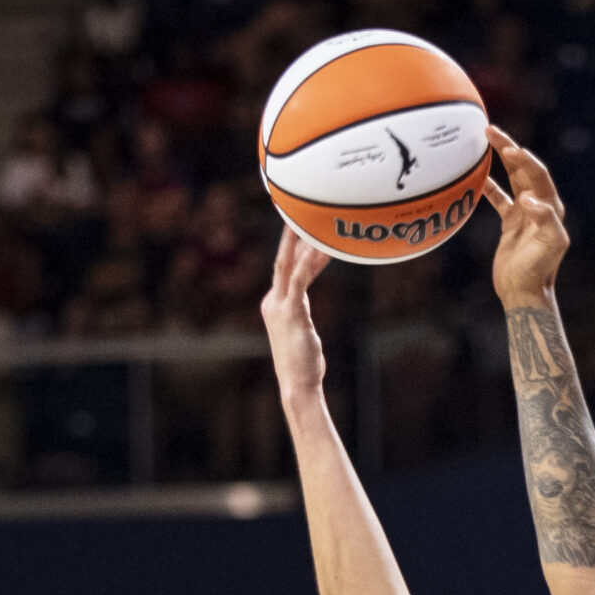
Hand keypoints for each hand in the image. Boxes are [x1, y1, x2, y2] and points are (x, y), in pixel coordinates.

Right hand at [260, 233, 331, 400]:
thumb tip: (302, 311)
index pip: (285, 269)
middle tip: (298, 209)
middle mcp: (273, 301)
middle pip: (282, 260)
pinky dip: (311, 263)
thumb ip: (299, 316)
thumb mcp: (300, 334)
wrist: (297, 385)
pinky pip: (301, 280)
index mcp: (274, 304)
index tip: (302, 227)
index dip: (293, 247)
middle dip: (290, 235)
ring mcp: (279, 306)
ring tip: (315, 222)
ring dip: (303, 243)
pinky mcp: (291, 312)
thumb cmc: (303, 365)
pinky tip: (322, 249)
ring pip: (291, 265)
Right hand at [481, 127, 570, 306]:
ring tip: (484, 141)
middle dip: (509, 149)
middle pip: (524, 171)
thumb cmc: (538, 270)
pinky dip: (488, 186)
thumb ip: (544, 219)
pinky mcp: (511, 223)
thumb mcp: (549, 245)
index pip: (537, 175)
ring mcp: (525, 213)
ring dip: (500, 161)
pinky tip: (475, 176)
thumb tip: (528, 199)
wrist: (524, 292)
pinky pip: (499, 198)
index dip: (524, 159)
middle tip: (491, 131)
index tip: (508, 147)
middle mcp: (539, 207)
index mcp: (551, 208)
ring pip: (512, 179)